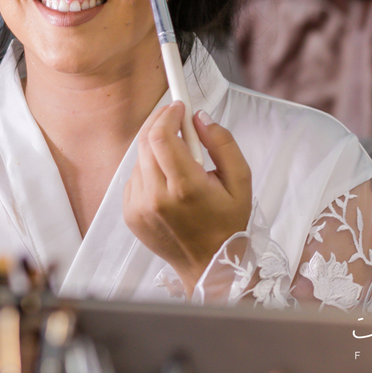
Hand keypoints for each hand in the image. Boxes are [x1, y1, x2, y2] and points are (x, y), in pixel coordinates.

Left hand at [123, 102, 251, 295]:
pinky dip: (149, 169)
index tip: (178, 106)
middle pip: (146, 142)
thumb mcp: (240, 182)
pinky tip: (168, 180)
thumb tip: (200, 118)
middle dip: (159, 123)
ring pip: (139, 158)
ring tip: (178, 159)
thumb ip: (223, 144)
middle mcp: (156, 198)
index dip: (167, 115)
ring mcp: (139, 207)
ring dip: (156, 148)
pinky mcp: (130, 214)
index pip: (161, 137)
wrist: (208, 266)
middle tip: (175, 117)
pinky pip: (134, 177)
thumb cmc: (227, 224)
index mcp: (185, 189)